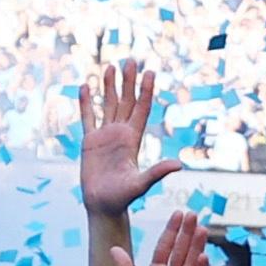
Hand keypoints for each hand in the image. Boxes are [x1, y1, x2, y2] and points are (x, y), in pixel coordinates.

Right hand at [76, 59, 187, 221]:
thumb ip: (157, 173)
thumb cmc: (122, 197)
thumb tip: (179, 165)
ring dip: (110, 86)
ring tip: (111, 66)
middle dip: (128, 81)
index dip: (145, 91)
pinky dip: (86, 102)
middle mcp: (120, 133)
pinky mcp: (89, 142)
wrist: (103, 205)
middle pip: (126, 101)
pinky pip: (88, 118)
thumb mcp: (140, 184)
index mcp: (133, 139)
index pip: (141, 109)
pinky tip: (86, 86)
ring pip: (108, 105)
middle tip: (131, 60)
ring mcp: (105, 136)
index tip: (149, 72)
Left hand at [103, 205, 208, 265]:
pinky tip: (204, 257)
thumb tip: (115, 248)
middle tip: (193, 214)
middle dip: (187, 233)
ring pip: (192, 264)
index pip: (164, 248)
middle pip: (181, 251)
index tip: (178, 214)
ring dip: (197, 247)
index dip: (171, 231)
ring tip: (202, 229)